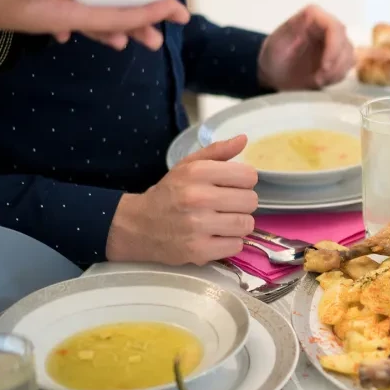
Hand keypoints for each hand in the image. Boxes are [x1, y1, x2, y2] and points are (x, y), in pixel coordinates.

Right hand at [0, 0, 188, 49]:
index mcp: (68, 15)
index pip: (119, 17)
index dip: (150, 11)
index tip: (175, 8)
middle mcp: (65, 18)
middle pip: (115, 20)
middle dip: (147, 20)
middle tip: (179, 17)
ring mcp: (52, 13)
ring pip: (98, 16)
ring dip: (125, 19)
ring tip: (150, 30)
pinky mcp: (39, 3)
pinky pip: (75, 10)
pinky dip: (91, 12)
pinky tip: (97, 22)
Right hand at [106, 136, 257, 265]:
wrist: (137, 226)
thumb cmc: (169, 193)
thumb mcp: (188, 166)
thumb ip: (217, 151)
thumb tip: (244, 139)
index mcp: (197, 172)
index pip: (249, 176)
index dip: (244, 182)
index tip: (232, 186)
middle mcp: (198, 197)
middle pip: (251, 201)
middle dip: (242, 204)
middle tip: (226, 206)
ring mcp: (198, 226)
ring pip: (246, 224)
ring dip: (238, 224)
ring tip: (222, 222)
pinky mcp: (198, 250)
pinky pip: (236, 246)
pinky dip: (229, 243)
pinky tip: (215, 237)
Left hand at [258, 5, 354, 90]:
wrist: (274, 74)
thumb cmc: (273, 57)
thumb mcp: (277, 42)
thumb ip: (295, 28)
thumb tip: (311, 15)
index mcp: (313, 17)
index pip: (334, 27)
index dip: (334, 47)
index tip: (324, 67)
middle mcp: (328, 26)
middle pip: (345, 43)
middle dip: (335, 65)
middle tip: (319, 79)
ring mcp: (335, 42)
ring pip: (349, 56)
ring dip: (336, 72)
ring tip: (317, 80)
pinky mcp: (339, 57)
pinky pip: (348, 67)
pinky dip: (336, 77)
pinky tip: (321, 80)